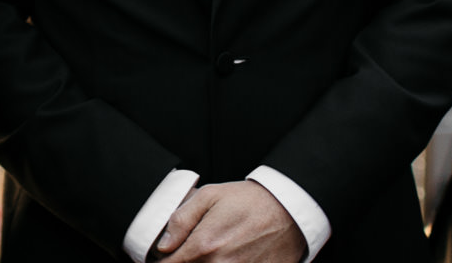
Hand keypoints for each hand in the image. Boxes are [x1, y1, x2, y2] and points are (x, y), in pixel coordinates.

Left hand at [152, 181, 307, 262]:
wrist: (289, 211)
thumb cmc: (249, 201)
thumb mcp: (209, 196)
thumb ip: (180, 220)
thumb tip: (163, 246)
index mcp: (204, 246)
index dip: (161, 262)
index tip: (163, 256)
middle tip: (187, 251)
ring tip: (212, 251)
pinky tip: (227, 257)